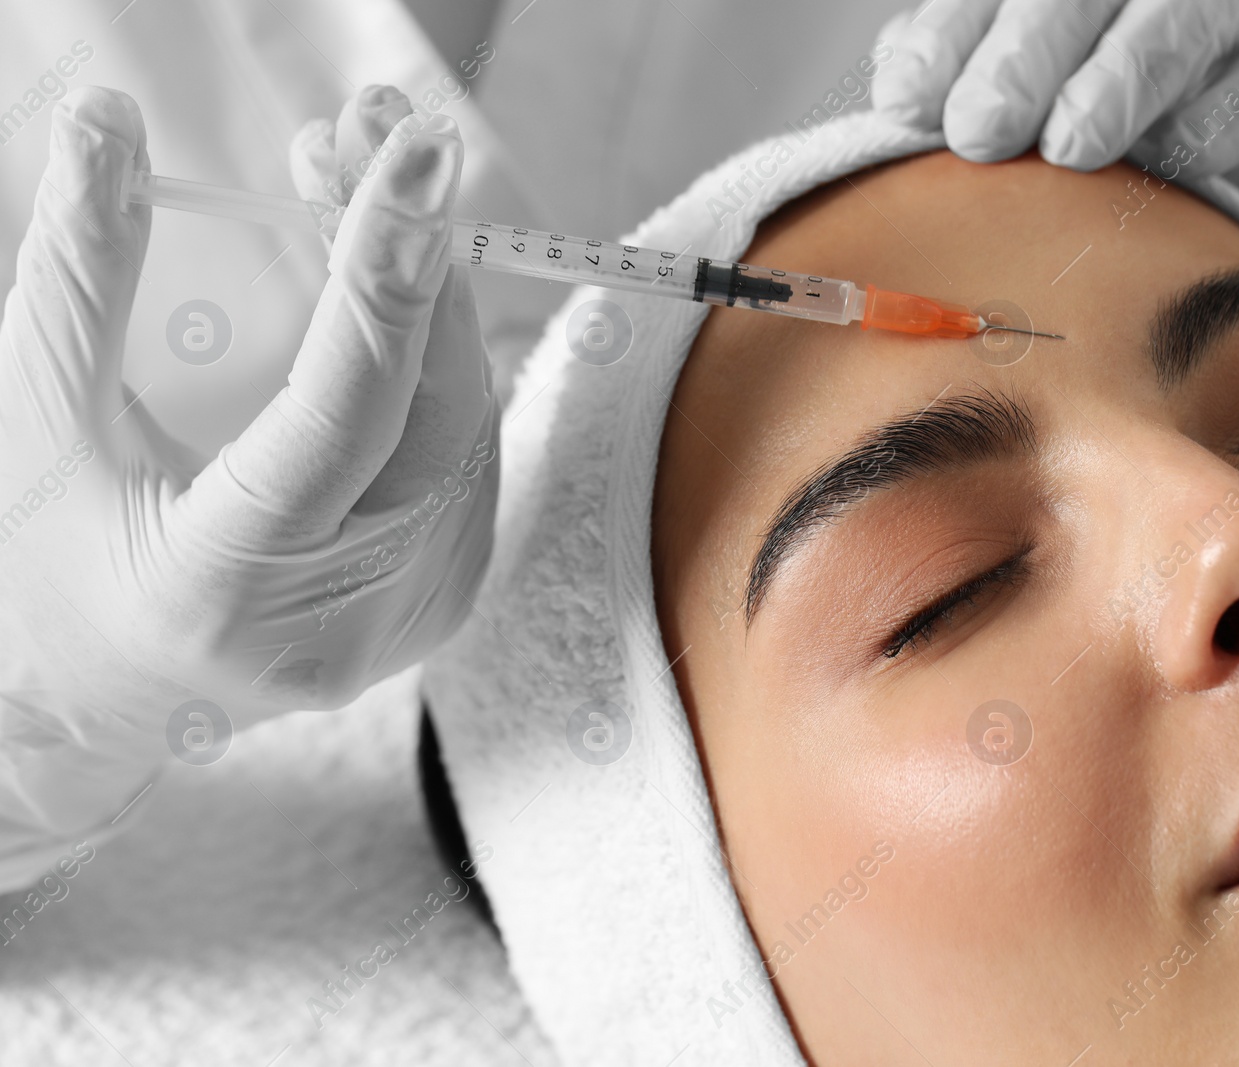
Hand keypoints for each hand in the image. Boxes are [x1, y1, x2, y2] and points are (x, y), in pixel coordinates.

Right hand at [0, 86, 495, 875]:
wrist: (87, 708)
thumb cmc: (40, 566)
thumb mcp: (40, 422)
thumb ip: (79, 276)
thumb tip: (105, 121)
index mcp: (222, 585)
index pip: (340, 413)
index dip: (383, 276)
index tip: (413, 159)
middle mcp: (339, 621)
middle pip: (429, 410)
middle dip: (411, 258)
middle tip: (377, 137)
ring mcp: (402, 625)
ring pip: (463, 424)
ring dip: (427, 299)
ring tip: (364, 193)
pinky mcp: (437, 609)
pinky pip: (464, 456)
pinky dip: (434, 365)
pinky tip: (389, 292)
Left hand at [874, 0, 1238, 446]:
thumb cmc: (1176, 210)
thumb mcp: (1068, 172)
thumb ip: (990, 110)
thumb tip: (898, 82)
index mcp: (1109, 2)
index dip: (957, 29)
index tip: (910, 104)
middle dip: (1029, 44)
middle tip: (980, 131)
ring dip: (1131, 61)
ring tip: (1073, 146)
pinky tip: (1188, 153)